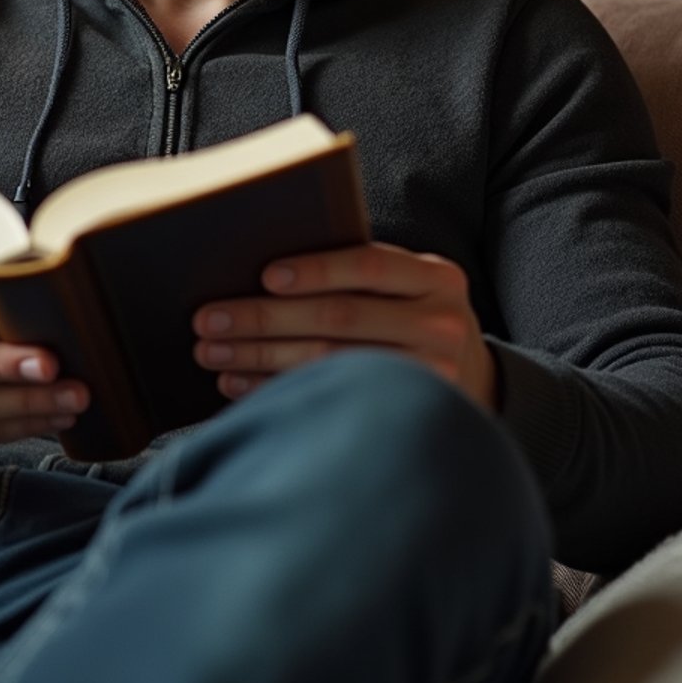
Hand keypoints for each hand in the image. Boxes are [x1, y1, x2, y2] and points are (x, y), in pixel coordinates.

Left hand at [193, 242, 497, 411]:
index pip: (369, 265)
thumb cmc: (414, 317)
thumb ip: (359, 273)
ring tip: (212, 352)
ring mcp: (431, 377)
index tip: (263, 276)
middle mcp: (441, 325)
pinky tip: (238, 385)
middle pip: (339, 318)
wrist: (473, 380)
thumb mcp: (408, 286)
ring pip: (329, 363)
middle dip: (264, 318)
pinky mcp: (408, 417)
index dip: (315, 270)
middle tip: (208, 320)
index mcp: (437, 277)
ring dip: (259, 357)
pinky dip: (277, 389)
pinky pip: (329, 400)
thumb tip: (263, 271)